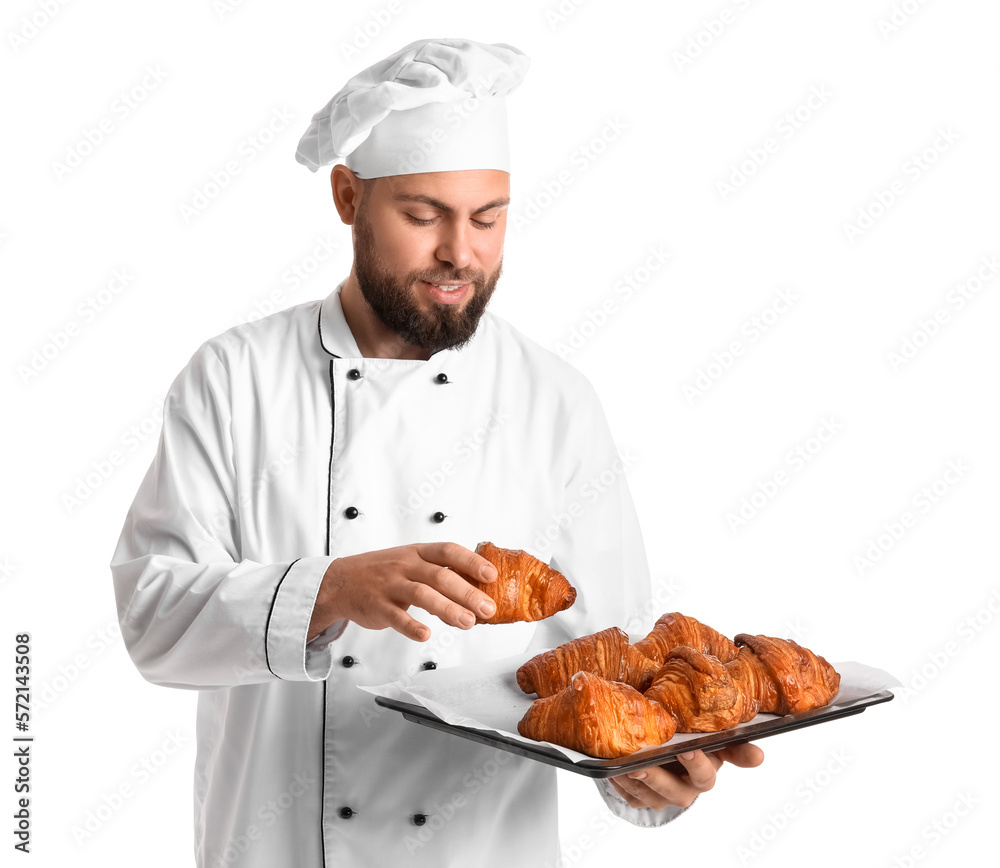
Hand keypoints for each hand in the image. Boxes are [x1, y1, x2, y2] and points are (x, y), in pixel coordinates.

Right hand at [308, 542, 497, 641]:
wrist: (341, 581)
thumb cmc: (384, 573)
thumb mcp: (411, 563)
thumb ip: (440, 576)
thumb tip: (476, 595)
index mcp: (417, 553)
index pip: (449, 551)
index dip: (471, 561)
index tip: (491, 575)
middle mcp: (405, 566)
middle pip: (440, 576)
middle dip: (467, 593)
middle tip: (487, 609)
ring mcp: (390, 585)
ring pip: (422, 594)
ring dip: (448, 609)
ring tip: (467, 623)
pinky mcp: (377, 605)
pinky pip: (396, 616)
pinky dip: (411, 626)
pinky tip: (426, 634)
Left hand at [608, 742, 763, 809]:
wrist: (668, 754)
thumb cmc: (692, 743)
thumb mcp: (712, 738)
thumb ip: (733, 743)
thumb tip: (759, 756)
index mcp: (704, 774)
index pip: (706, 775)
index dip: (698, 764)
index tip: (689, 750)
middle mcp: (684, 790)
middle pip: (675, 791)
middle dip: (659, 776)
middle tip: (645, 758)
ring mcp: (661, 797)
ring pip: (649, 795)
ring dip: (636, 778)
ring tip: (624, 760)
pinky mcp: (642, 799)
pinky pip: (631, 796)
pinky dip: (622, 782)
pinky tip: (615, 767)